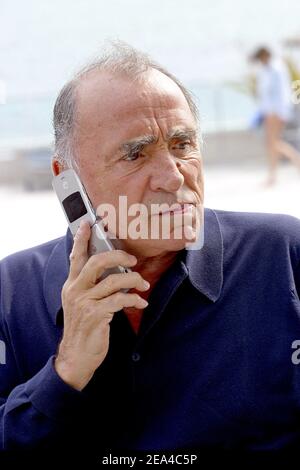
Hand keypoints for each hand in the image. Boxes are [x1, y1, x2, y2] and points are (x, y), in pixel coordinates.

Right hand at [54, 220, 149, 390]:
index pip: (75, 257)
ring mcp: (85, 302)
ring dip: (134, 280)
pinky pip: (120, 300)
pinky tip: (140, 302)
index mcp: (71, 285)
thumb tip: (113, 272)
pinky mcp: (96, 314)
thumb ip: (91, 286)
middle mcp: (76, 290)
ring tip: (143, 284)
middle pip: (97, 262)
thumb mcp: (80, 303)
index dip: (81, 239)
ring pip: (114, 281)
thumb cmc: (82, 328)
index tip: (88, 224)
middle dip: (118, 255)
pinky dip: (134, 299)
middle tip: (132, 259)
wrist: (76, 356)